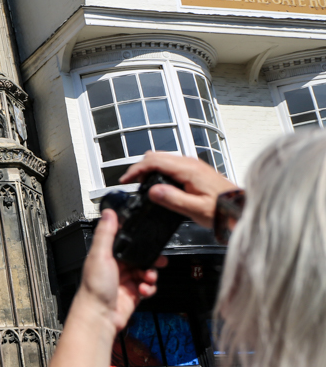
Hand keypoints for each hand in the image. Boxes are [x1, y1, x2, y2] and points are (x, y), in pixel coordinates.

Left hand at [76, 210, 162, 331]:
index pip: (126, 243)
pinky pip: (148, 287)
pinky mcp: (133, 294)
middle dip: (150, 259)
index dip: (138, 242)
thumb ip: (106, 234)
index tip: (149, 240)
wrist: (100, 317)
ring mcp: (125, 281)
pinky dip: (150, 288)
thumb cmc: (94, 289)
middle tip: (157, 260)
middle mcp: (116, 268)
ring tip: (148, 277)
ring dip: (151, 274)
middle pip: (140, 258)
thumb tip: (109, 213)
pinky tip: (144, 290)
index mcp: (106, 256)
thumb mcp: (99, 255)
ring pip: (146, 272)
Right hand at [120, 152, 237, 228]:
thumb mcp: (195, 209)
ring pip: (162, 159)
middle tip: (132, 183)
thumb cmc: (223, 210)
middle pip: (156, 156)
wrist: (239, 209)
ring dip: (149, 169)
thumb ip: (173, 199)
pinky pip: (170, 165)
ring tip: (143, 185)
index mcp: (188, 170)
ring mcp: (192, 165)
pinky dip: (159, 171)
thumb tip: (153, 192)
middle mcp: (190, 163)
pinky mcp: (194, 171)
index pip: (154, 161)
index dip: (136, 170)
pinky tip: (158, 185)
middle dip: (140, 168)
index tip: (126, 180)